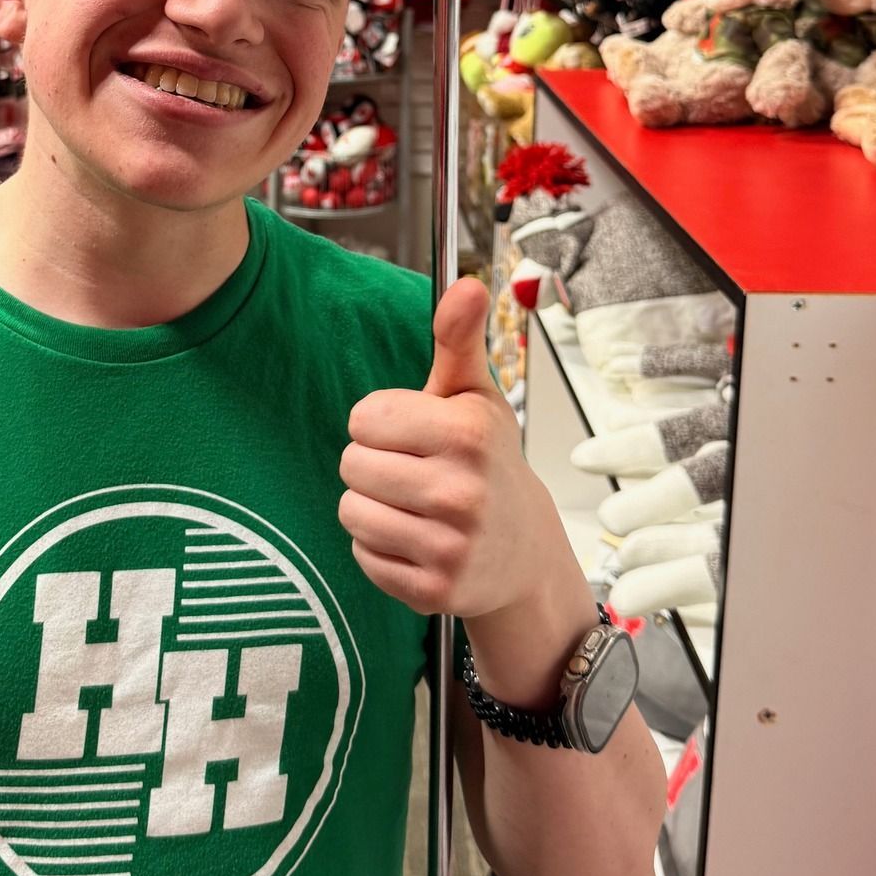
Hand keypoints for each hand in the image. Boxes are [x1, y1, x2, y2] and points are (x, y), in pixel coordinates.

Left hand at [339, 279, 585, 639]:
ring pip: (350, 511)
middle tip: (413, 472)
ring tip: (410, 505)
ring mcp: (449, 547)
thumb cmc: (490, 465)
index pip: (362, 418)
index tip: (412, 434)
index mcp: (467, 434)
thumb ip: (458, 340)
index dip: (379, 423)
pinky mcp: (432, 591)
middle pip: (350, 464)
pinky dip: (378, 549)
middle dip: (373, 464)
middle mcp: (461, 492)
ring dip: (370, 506)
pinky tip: (414, 540)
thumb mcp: (476, 396)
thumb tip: (467, 283)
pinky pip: (362, 557)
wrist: (525, 554)